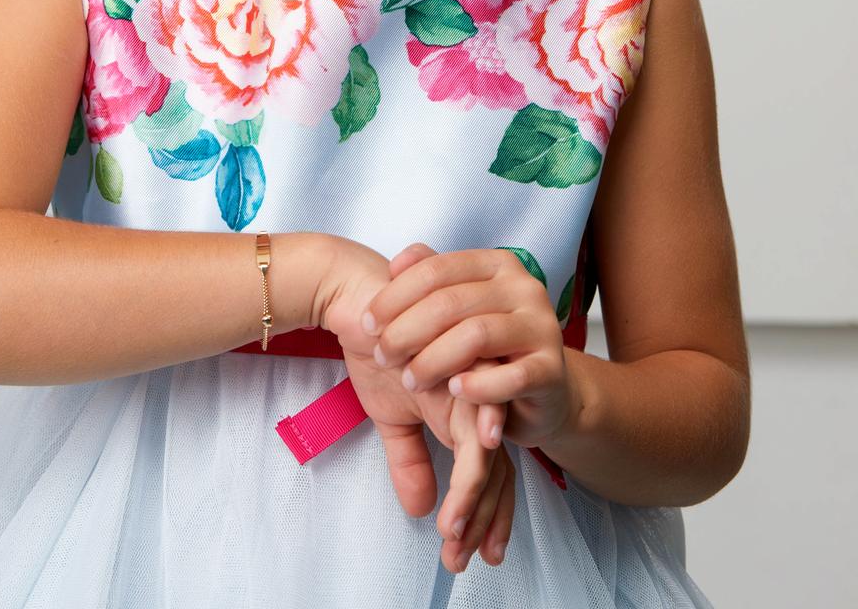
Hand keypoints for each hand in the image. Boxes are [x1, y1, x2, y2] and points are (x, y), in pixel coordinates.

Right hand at [322, 239, 513, 571]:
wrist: (358, 298)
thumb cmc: (377, 346)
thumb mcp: (389, 413)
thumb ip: (410, 458)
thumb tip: (420, 508)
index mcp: (466, 407)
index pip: (489, 469)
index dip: (485, 514)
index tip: (474, 555)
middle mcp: (476, 397)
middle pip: (498, 469)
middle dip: (485, 519)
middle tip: (465, 559)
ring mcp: (472, 383)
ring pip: (487, 456)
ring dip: (472, 503)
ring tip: (454, 537)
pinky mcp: (459, 370)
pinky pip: (471, 426)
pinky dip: (467, 462)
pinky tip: (459, 496)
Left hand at [361, 244, 580, 452]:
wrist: (545, 391)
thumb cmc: (490, 347)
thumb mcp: (459, 308)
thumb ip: (431, 280)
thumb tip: (397, 262)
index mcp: (498, 265)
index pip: (436, 269)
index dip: (394, 296)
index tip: (366, 323)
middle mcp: (524, 288)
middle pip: (449, 302)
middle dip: (405, 331)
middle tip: (382, 355)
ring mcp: (542, 326)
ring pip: (475, 335)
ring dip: (432, 360)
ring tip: (410, 379)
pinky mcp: (552, 370)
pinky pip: (511, 377)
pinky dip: (477, 386)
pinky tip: (453, 391)